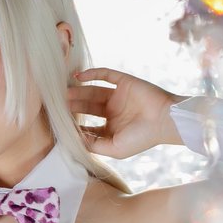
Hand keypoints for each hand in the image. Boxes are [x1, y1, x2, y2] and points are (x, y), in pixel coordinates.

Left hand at [67, 67, 182, 158]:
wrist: (166, 120)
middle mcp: (114, 112)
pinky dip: (91, 74)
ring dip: (78, 91)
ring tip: (64, 93)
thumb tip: (73, 139)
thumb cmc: (142, 138)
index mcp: (112, 128)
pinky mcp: (124, 82)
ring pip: (93, 92)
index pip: (88, 126)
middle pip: (88, 107)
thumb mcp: (115, 148)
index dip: (75, 125)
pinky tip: (78, 77)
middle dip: (73, 106)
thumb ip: (94, 145)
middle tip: (57, 105)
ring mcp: (118, 96)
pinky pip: (104, 75)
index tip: (59, 125)